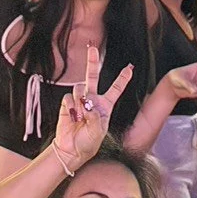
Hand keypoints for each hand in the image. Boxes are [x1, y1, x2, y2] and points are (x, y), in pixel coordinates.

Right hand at [52, 46, 133, 169]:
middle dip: (92, 62)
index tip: (129, 68)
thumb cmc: (88, 142)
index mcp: (105, 106)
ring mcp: (79, 101)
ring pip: (80, 88)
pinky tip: (73, 118)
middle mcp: (92, 100)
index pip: (115, 89)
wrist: (71, 149)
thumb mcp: (99, 132)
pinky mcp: (67, 104)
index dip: (122, 79)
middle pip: (92, 77)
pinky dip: (72, 107)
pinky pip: (69, 98)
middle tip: (92, 48)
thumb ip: (96, 117)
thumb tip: (87, 103)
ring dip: (81, 102)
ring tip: (82, 117)